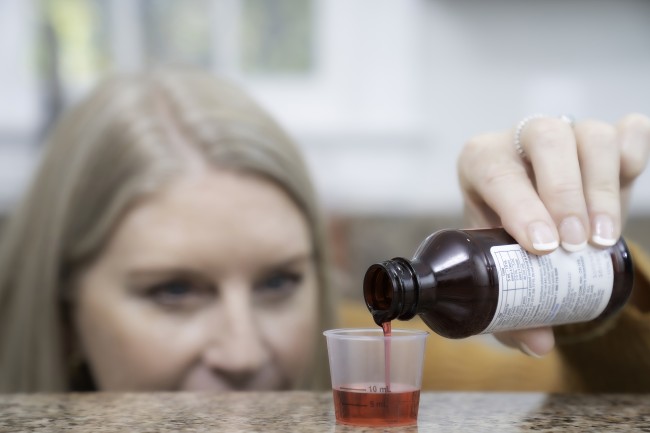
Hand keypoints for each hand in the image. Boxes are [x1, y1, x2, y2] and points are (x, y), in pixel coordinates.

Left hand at [458, 113, 649, 355]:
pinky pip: (628, 129)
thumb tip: (538, 344)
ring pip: (590, 134)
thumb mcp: (499, 265)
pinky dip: (635, 151)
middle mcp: (522, 139)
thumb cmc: (509, 238)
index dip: (520, 206)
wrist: (536, 215)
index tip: (543, 247)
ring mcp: (567, 131)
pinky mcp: (607, 135)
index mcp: (482, 161)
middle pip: (546, 138)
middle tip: (576, 246)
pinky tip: (628, 179)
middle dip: (565, 194)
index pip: (495, 171)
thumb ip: (512, 306)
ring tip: (602, 239)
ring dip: (602, 188)